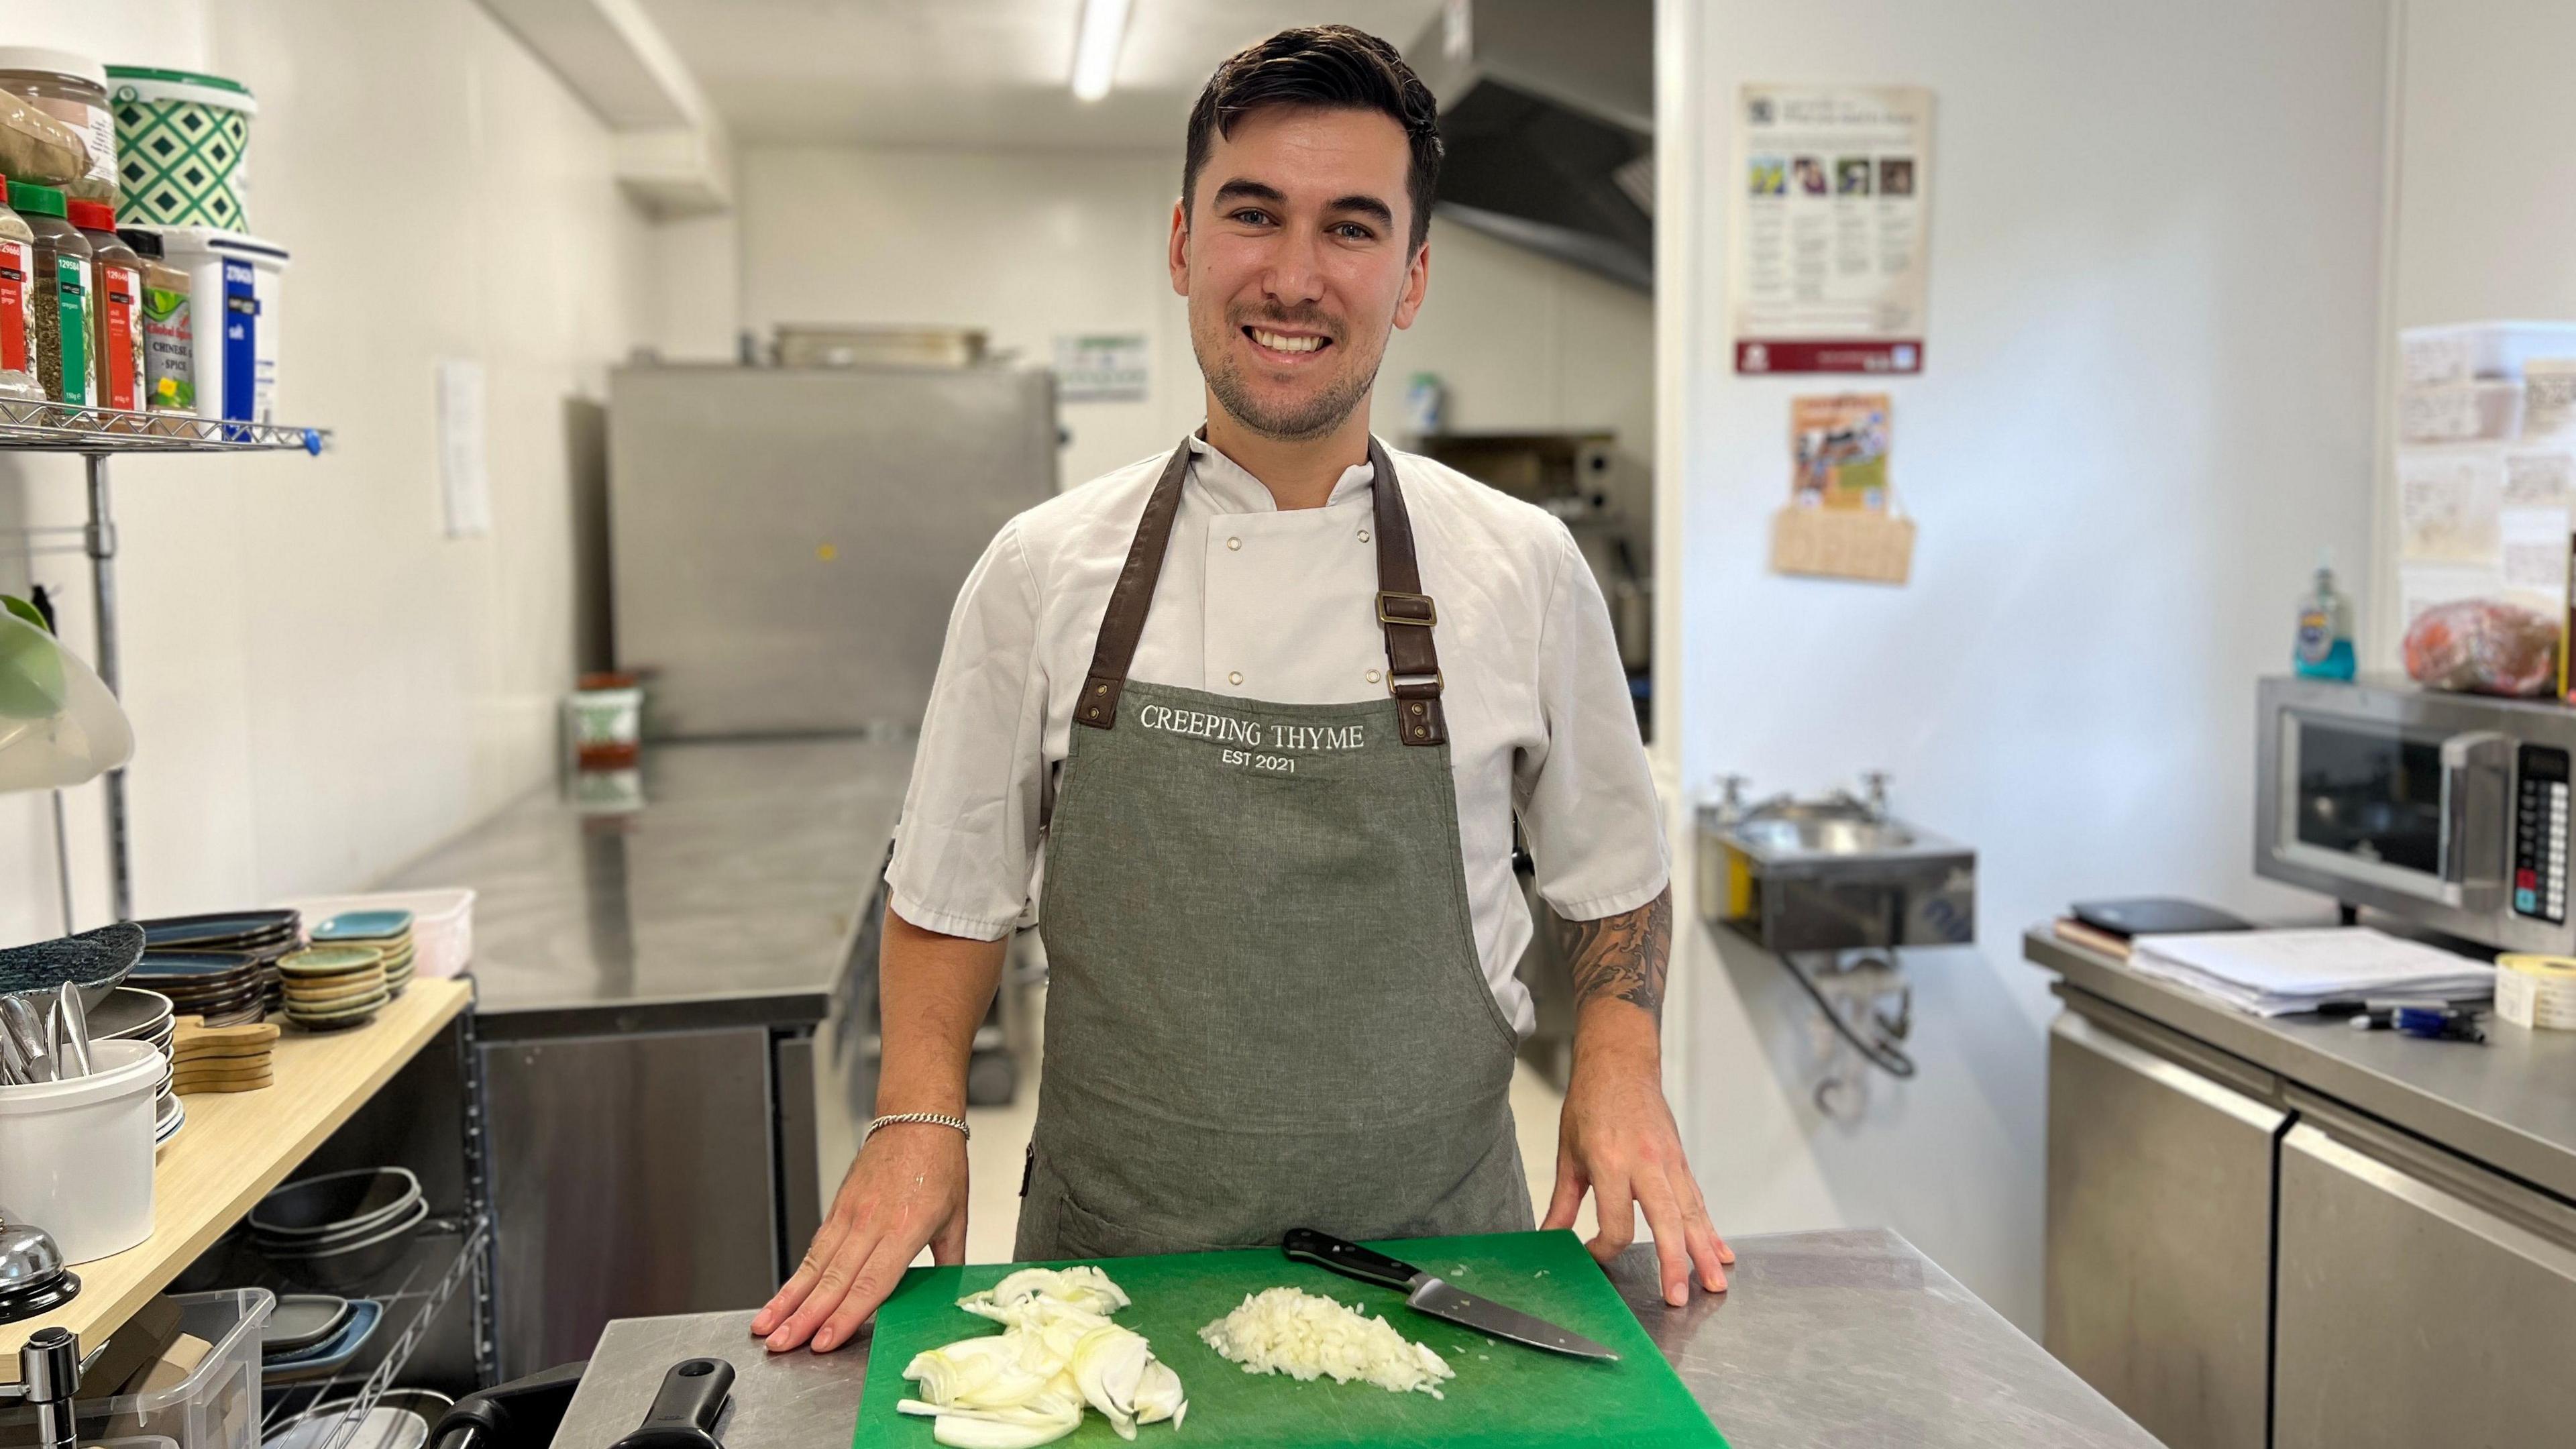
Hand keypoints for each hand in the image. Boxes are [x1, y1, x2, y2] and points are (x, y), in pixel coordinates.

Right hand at [751, 1122, 967, 1351]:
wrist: (917, 1117)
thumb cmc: (940, 1162)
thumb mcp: (957, 1216)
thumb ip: (951, 1260)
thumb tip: (950, 1293)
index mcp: (906, 1228)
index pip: (872, 1282)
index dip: (846, 1315)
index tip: (823, 1341)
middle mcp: (872, 1223)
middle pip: (834, 1279)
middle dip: (804, 1317)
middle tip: (781, 1345)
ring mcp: (850, 1214)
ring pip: (815, 1265)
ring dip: (789, 1300)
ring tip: (768, 1328)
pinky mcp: (838, 1208)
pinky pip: (815, 1248)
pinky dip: (796, 1276)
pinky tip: (782, 1298)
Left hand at [1541, 1029, 1731, 1305]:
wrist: (1620, 1062)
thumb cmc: (1590, 1103)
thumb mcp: (1568, 1152)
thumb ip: (1561, 1201)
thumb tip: (1548, 1238)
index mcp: (1611, 1161)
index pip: (1617, 1221)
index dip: (1605, 1247)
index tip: (1593, 1253)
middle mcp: (1645, 1163)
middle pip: (1665, 1221)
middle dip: (1673, 1262)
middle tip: (1677, 1298)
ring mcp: (1669, 1162)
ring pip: (1691, 1213)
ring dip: (1704, 1252)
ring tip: (1714, 1284)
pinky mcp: (1681, 1161)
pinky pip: (1698, 1200)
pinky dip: (1711, 1228)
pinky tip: (1721, 1253)